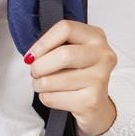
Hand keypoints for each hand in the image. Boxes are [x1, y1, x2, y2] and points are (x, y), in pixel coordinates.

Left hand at [23, 19, 117, 135]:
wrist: (97, 106)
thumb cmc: (79, 76)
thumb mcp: (72, 52)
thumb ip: (54, 47)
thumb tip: (32, 57)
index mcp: (95, 37)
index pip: (65, 29)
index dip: (43, 42)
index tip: (32, 54)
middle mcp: (102, 55)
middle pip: (63, 54)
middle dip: (40, 65)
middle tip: (35, 71)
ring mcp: (99, 78)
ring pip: (52, 80)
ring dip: (39, 84)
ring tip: (43, 84)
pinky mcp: (91, 101)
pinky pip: (53, 97)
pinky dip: (46, 97)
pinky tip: (55, 95)